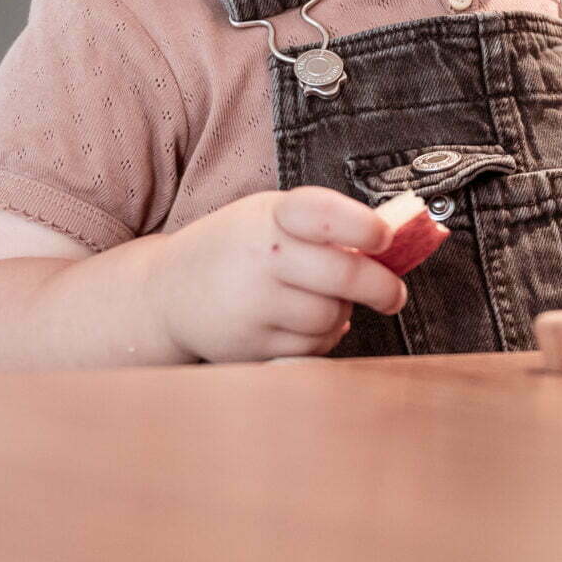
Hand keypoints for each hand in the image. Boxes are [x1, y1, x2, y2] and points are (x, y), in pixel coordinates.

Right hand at [140, 187, 411, 362]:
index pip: (324, 214)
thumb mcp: (269, 218)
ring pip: (332, 317)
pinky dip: (320, 338)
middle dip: (383, 288)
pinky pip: (312, 348)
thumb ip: (323, 226)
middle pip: (345, 275)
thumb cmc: (236, 249)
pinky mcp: (250, 345)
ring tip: (325, 303)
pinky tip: (301, 324)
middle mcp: (260, 257)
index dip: (363, 226)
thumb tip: (394, 245)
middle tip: (394, 296)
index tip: (386, 238)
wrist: (167, 292)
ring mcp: (253, 304)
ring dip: (343, 314)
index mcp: (271, 216)